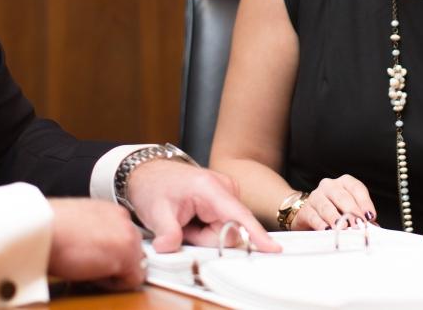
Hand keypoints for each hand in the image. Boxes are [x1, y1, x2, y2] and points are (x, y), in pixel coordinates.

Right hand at [48, 198, 144, 289]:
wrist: (42, 229)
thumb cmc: (50, 227)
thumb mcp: (79, 221)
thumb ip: (95, 230)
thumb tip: (97, 245)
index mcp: (113, 211)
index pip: (125, 236)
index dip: (111, 252)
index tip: (96, 258)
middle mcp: (125, 220)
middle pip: (133, 249)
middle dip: (116, 261)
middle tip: (91, 266)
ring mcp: (129, 237)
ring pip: (135, 264)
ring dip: (116, 272)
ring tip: (89, 270)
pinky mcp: (128, 256)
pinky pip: (133, 279)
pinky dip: (116, 284)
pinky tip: (93, 276)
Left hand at [126, 160, 279, 253]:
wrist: (149, 174)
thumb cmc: (154, 187)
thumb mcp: (156, 212)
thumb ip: (166, 233)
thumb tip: (169, 248)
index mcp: (210, 188)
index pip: (238, 215)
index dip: (255, 234)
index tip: (273, 248)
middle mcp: (225, 188)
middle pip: (229, 231)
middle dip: (205, 238)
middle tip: (183, 227)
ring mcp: (227, 193)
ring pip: (225, 231)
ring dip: (203, 234)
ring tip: (185, 221)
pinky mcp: (225, 201)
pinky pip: (222, 226)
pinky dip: (205, 229)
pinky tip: (192, 219)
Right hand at [293, 174, 377, 230]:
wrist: (308, 214)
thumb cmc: (335, 211)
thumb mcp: (349, 211)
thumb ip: (361, 217)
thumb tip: (374, 227)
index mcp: (344, 183)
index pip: (356, 188)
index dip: (365, 202)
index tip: (370, 216)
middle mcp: (329, 186)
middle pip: (342, 196)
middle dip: (352, 211)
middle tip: (358, 224)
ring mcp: (316, 196)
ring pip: (326, 206)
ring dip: (336, 218)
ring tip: (343, 228)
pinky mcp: (305, 210)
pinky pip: (313, 216)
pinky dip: (321, 224)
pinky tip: (327, 231)